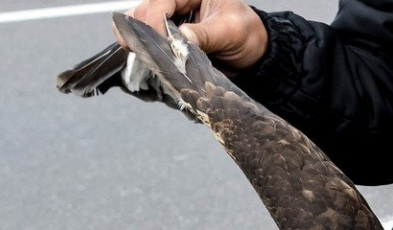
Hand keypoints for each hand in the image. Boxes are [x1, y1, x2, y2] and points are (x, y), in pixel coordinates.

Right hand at [114, 0, 267, 71]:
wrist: (253, 52)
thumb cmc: (246, 34)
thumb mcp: (230, 31)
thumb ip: (205, 34)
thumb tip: (181, 38)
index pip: (161, 1)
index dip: (155, 21)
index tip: (162, 43)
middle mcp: (177, 3)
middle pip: (144, 12)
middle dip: (143, 32)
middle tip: (147, 54)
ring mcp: (170, 19)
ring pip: (140, 25)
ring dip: (139, 41)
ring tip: (144, 57)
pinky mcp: (168, 37)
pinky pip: (147, 41)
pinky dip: (144, 50)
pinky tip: (148, 61)